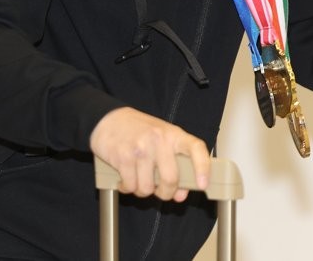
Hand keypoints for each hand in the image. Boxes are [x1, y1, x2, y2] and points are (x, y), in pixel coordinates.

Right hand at [89, 107, 209, 201]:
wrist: (109, 120)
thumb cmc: (139, 131)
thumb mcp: (162, 141)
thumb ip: (174, 165)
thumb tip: (180, 194)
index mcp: (173, 134)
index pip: (196, 148)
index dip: (203, 167)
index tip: (203, 184)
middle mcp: (159, 139)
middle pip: (170, 179)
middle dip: (166, 193)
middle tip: (161, 192)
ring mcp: (141, 148)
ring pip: (147, 188)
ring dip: (142, 191)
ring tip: (139, 181)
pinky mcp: (123, 156)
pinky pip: (130, 186)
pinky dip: (128, 188)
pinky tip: (126, 180)